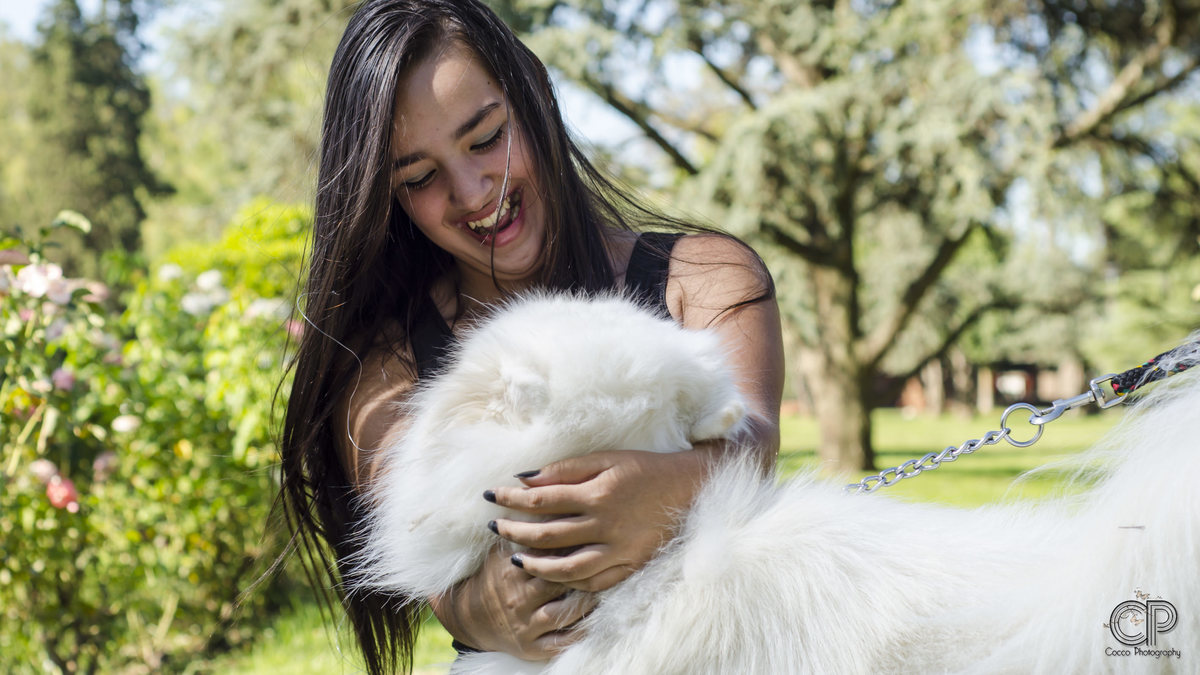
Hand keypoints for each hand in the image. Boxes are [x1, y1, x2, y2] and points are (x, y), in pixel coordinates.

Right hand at [429, 542, 596, 659]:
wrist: (469, 616)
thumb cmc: (495, 573)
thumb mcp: (500, 548)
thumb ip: (522, 526)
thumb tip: (538, 490)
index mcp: (511, 567)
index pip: (545, 550)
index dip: (570, 539)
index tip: (593, 527)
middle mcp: (519, 596)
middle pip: (557, 579)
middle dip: (583, 567)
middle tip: (609, 554)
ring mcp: (526, 623)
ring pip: (563, 611)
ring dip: (587, 600)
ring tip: (608, 586)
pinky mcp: (531, 647)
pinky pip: (560, 642)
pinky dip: (580, 633)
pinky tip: (598, 621)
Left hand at [488, 448, 712, 591]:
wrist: (687, 489)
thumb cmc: (643, 469)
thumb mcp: (606, 459)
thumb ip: (566, 469)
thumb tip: (525, 478)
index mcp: (598, 493)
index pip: (542, 499)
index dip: (512, 499)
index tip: (491, 496)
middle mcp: (606, 524)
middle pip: (547, 535)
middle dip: (514, 531)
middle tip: (494, 528)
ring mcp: (619, 550)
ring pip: (566, 568)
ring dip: (536, 564)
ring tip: (516, 558)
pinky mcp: (630, 566)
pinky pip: (593, 583)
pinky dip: (567, 581)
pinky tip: (552, 572)